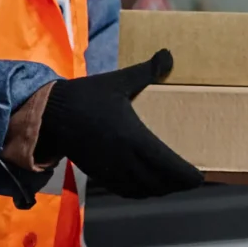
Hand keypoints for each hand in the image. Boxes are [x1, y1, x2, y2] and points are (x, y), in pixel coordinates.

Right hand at [35, 51, 205, 197]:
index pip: (167, 165)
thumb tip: (169, 54)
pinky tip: (148, 185)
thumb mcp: (118, 81)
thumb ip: (146, 71)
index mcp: (132, 136)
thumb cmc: (86, 96)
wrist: (48, 114)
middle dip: (178, 184)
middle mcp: (123, 158)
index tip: (200, 177)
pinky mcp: (98, 174)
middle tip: (191, 179)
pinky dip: (141, 191)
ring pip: (143, 190)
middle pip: (159, 183)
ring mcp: (110, 169)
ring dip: (161, 189)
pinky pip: (126, 191)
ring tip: (174, 182)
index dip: (186, 176)